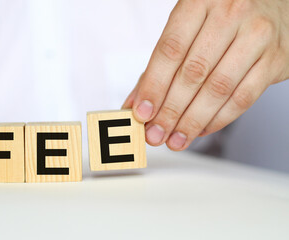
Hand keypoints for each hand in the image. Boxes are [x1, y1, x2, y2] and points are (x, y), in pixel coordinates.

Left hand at [123, 0, 288, 150]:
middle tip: (155, 134)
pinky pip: (244, 97)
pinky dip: (219, 119)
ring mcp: (257, 36)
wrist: (273, 4)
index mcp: (200, 2)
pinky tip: (201, 129)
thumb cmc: (222, 17)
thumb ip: (160, 64)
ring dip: (192, 121)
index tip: (141, 113)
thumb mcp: (187, 27)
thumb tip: (136, 103)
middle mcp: (231, 15)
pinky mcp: (276, 59)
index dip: (153, 85)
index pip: (171, 50)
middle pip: (193, 73)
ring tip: (175, 139)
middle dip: (170, 110)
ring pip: (218, 89)